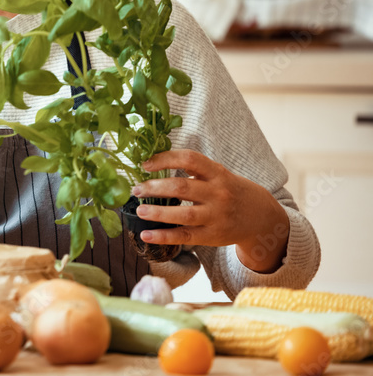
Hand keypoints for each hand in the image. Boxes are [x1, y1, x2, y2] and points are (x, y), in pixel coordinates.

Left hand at [131, 149, 289, 273]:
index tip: (145, 164)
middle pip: (182, 188)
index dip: (165, 159)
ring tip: (139, 210)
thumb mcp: (218, 174)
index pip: (189, 159)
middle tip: (136, 189)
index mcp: (217, 173)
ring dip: (157, 213)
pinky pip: (185, 236)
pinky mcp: (212, 236)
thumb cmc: (230, 190)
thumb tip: (154, 163)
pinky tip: (146, 235)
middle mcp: (218, 194)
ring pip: (183, 214)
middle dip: (155, 188)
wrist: (260, 217)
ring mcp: (215, 216)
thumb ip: (193, 170)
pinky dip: (164, 236)